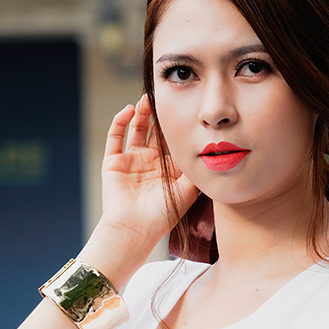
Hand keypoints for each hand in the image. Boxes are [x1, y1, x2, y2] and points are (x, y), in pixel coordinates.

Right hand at [97, 94, 199, 253]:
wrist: (134, 231)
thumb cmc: (161, 217)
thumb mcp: (188, 192)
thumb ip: (198, 171)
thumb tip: (215, 151)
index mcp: (167, 171)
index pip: (174, 141)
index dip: (179, 126)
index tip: (188, 108)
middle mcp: (149, 164)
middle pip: (155, 131)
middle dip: (161, 115)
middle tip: (168, 97)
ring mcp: (130, 162)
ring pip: (136, 130)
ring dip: (142, 114)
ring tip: (148, 98)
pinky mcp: (113, 162)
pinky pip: (115, 137)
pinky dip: (120, 121)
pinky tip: (129, 110)